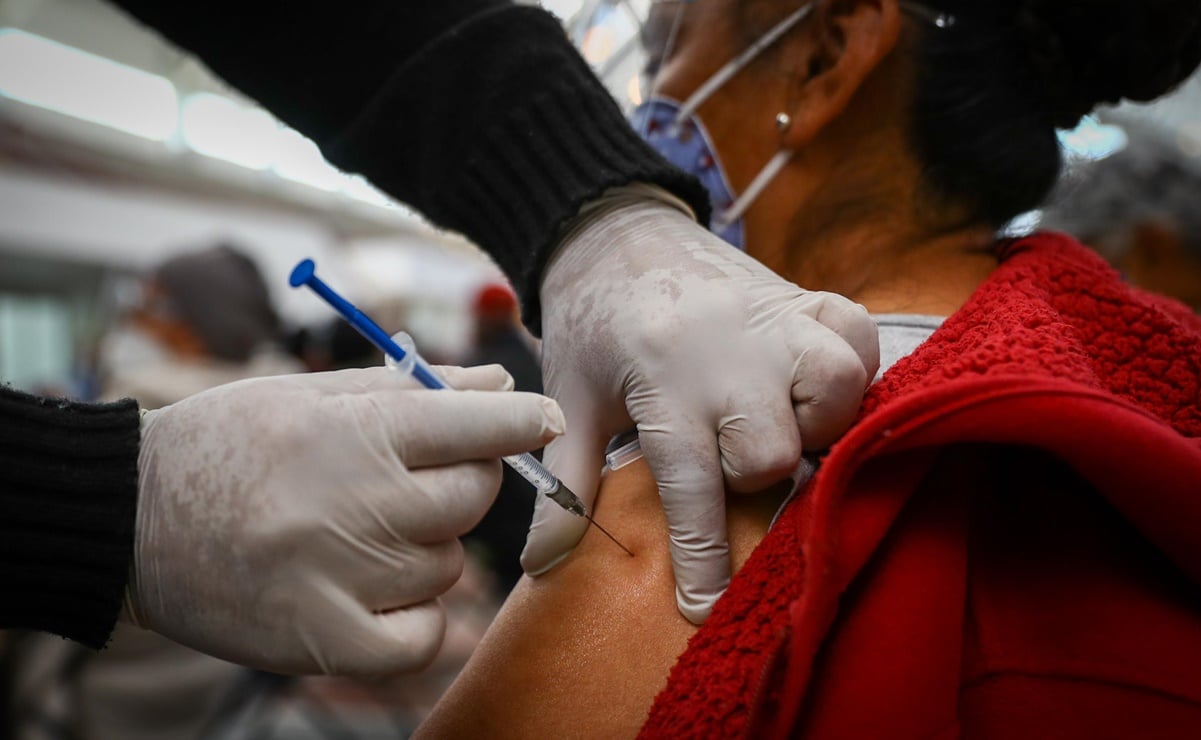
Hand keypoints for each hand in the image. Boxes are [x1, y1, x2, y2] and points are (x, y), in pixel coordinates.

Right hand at [127, 365, 563, 674]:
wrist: (127, 519)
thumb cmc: (226, 443)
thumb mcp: (310, 394)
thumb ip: (412, 390)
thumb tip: (499, 381)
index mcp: (352, 434)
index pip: (477, 424)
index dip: (522, 420)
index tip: (543, 418)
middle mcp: (354, 504)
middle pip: (472, 498)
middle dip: (462, 482)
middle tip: (415, 479)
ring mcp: (339, 578)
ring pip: (448, 565)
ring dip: (425, 549)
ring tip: (362, 533)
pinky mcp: (321, 639)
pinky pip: (423, 636)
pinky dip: (415, 618)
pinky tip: (375, 590)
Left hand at [522, 197, 877, 623]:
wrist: (616, 230)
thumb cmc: (590, 323)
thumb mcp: (568, 400)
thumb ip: (567, 485)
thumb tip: (541, 565)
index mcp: (663, 382)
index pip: (693, 486)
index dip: (703, 557)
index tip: (704, 608)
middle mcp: (728, 354)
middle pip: (772, 449)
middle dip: (754, 477)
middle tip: (730, 464)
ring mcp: (774, 320)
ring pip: (833, 387)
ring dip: (816, 423)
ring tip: (784, 425)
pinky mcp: (803, 296)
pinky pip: (857, 335)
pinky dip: (852, 367)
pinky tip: (818, 386)